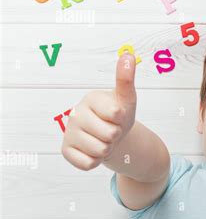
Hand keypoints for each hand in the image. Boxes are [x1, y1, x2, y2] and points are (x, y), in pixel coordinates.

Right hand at [61, 53, 136, 170]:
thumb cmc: (119, 115)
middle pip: (110, 135)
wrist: (111, 136)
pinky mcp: (65, 150)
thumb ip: (126, 79)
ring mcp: (68, 132)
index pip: (116, 114)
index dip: (123, 119)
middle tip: (111, 129)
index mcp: (91, 98)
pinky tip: (93, 150)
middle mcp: (75, 113)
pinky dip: (96, 160)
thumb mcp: (127, 99)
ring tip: (103, 139)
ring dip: (107, 149)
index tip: (117, 116)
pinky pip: (89, 163)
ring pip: (100, 150)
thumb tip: (128, 55)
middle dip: (116, 136)